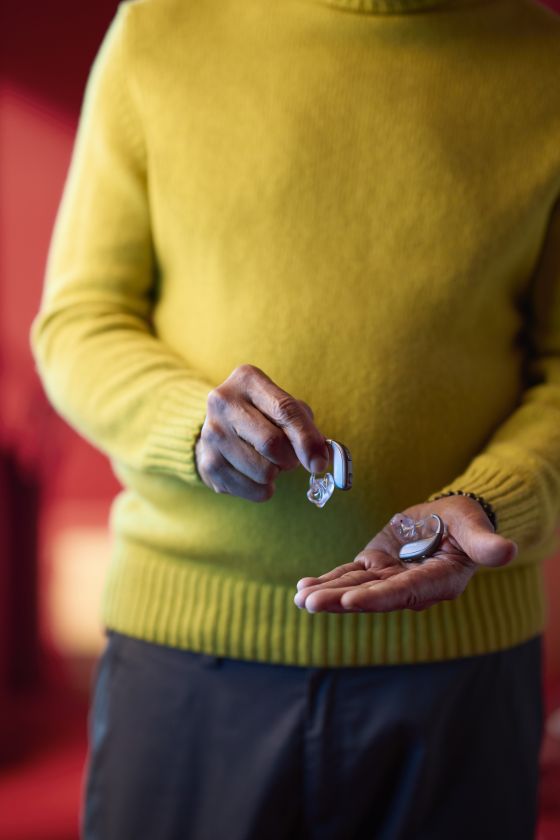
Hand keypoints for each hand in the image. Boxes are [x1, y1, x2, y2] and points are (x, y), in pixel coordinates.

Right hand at [195, 364, 329, 501]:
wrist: (220, 430)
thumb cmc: (262, 416)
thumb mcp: (285, 408)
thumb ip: (306, 428)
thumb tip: (320, 459)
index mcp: (247, 380)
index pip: (285, 410)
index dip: (307, 440)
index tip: (320, 462)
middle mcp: (223, 402)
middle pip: (271, 443)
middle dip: (291, 459)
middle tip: (290, 458)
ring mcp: (211, 434)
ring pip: (263, 471)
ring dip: (276, 473)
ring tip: (267, 461)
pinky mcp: (208, 464)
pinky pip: (252, 489)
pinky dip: (263, 489)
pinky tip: (255, 474)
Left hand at [294, 496, 516, 612]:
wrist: (450, 519)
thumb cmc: (467, 523)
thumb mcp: (476, 528)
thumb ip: (485, 543)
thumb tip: (508, 551)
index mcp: (435, 582)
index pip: (404, 592)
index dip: (378, 597)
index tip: (351, 600)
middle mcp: (409, 586)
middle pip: (372, 595)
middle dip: (341, 600)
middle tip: (311, 604)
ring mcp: (388, 577)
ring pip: (355, 586)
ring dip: (327, 593)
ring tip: (300, 599)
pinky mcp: (375, 564)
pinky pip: (348, 574)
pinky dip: (326, 580)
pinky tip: (302, 589)